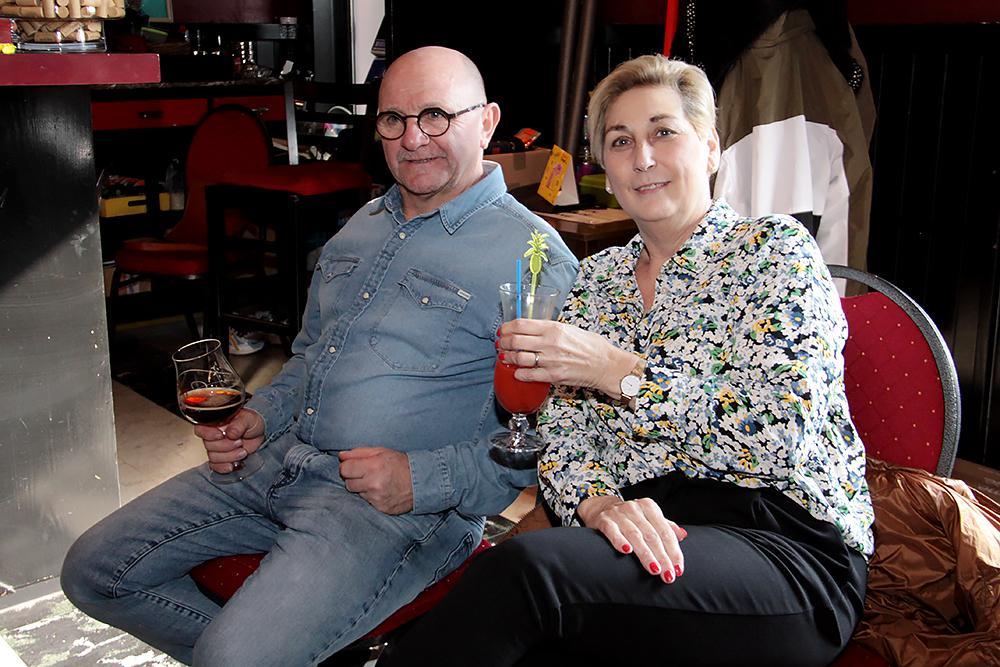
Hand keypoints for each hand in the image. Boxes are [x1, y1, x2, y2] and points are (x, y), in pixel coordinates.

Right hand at [195, 408, 264, 474]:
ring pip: (213, 457)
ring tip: (242, 451)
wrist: (259, 436)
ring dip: (229, 456)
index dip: (208, 434)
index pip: (200, 429)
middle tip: (240, 442)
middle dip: (226, 446)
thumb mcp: (249, 419)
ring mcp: (216, 448)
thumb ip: (239, 425)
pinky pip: (215, 466)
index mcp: (216, 423)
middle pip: (208, 445)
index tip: (221, 435)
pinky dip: (224, 467)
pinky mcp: (220, 459)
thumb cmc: (251, 423)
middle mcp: (212, 435)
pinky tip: (233, 464)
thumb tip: (230, 433)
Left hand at [339, 447, 412, 514]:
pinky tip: (382, 490)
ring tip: (376, 482)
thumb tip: (341, 456)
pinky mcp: (380, 508)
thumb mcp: (382, 452)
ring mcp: (377, 497)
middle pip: (348, 483)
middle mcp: (373, 483)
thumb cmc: (401, 464)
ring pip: (357, 493)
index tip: (353, 465)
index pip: (345, 469)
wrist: (421, 482)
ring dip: (362, 487)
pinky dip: (371, 496)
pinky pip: (367, 501)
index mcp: (373, 465)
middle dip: (354, 478)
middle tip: (366, 474)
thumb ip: (359, 452)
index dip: (347, 466)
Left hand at [497, 319, 637, 397]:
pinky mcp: (553, 375)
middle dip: (504, 342)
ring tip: (505, 357)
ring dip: (507, 358)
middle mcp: (550, 343)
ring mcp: (550, 360)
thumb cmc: (592, 346)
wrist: (606, 365)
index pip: (521, 324)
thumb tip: (534, 330)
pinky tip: (516, 372)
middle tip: (501, 344)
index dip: (507, 327)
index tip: (503, 330)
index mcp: (554, 328)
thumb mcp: (570, 329)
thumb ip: (551, 329)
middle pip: (516, 341)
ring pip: (519, 358)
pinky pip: (528, 375)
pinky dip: (519, 373)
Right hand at [577, 495, 687, 583]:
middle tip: (668, 575)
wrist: (601, 507)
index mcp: (649, 507)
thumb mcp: (649, 518)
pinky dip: (619, 540)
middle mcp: (635, 508)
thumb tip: (683, 535)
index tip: (678, 569)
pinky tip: (626, 551)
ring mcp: (619, 514)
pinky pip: (613, 531)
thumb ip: (666, 527)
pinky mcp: (604, 520)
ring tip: (655, 570)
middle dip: (662, 557)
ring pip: (635, 535)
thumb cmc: (630, 517)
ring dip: (646, 554)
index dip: (673, 551)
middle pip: (652, 536)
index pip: (665, 532)